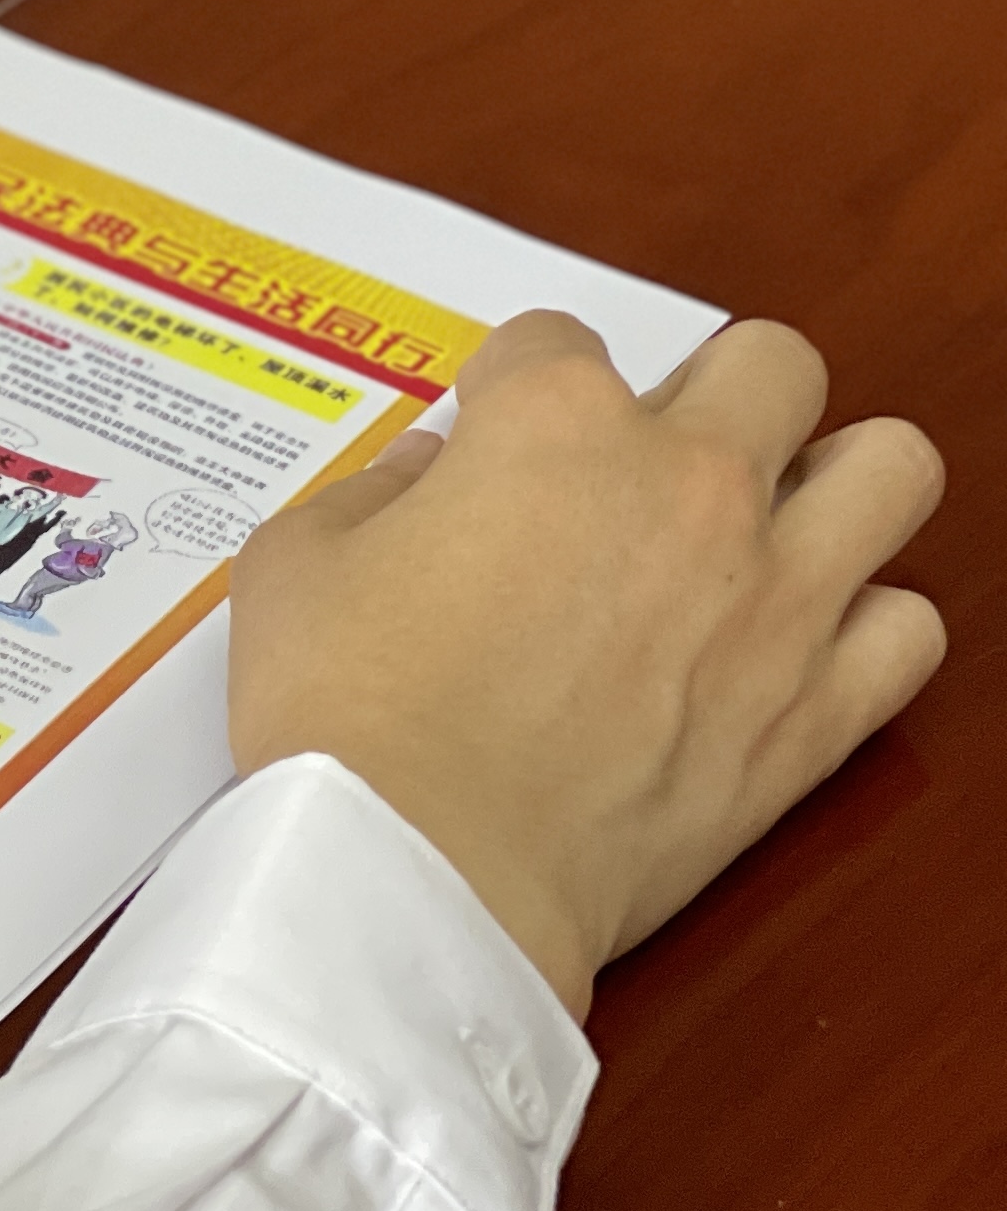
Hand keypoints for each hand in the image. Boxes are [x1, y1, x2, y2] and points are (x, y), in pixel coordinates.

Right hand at [230, 311, 944, 1017]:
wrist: (421, 871)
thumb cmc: (348, 712)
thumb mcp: (298, 561)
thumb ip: (375, 491)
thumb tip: (428, 480)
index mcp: (556, 423)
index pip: (556, 339)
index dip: (511, 382)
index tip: (489, 432)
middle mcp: (691, 483)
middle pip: (770, 363)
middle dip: (711, 389)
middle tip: (650, 456)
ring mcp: (774, 594)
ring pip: (892, 467)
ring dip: (832, 479)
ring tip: (764, 523)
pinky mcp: (815, 711)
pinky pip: (911, 629)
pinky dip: (865, 625)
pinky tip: (792, 641)